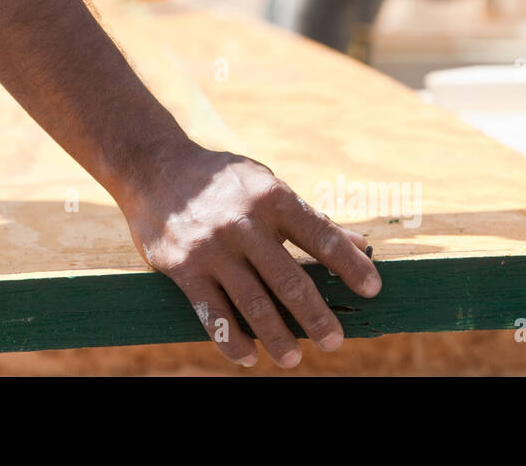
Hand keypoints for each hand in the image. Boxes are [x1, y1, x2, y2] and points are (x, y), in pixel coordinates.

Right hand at [116, 142, 380, 367]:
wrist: (153, 167)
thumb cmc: (221, 180)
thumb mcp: (266, 185)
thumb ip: (309, 218)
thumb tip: (360, 246)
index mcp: (271, 198)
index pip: (321, 237)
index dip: (350, 266)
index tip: (372, 290)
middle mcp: (243, 223)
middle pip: (290, 280)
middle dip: (316, 316)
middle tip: (334, 341)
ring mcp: (212, 248)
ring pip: (253, 304)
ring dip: (277, 336)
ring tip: (293, 358)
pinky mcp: (183, 267)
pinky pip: (212, 314)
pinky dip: (232, 340)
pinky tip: (248, 357)